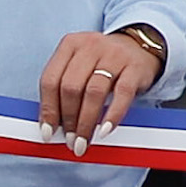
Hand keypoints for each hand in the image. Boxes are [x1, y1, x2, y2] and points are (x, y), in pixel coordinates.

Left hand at [34, 26, 165, 143]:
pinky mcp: (134, 68)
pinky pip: (122, 94)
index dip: (48, 109)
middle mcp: (90, 47)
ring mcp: (113, 55)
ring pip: (93, 92)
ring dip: (86, 122)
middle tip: (70, 141)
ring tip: (83, 141)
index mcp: (69, 45)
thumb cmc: (102, 62)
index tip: (48, 132)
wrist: (137, 46)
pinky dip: (112, 115)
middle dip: (68, 119)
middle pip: (71, 87)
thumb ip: (63, 88)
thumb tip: (51, 124)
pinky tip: (104, 130)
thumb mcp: (78, 66)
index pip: (50, 80)